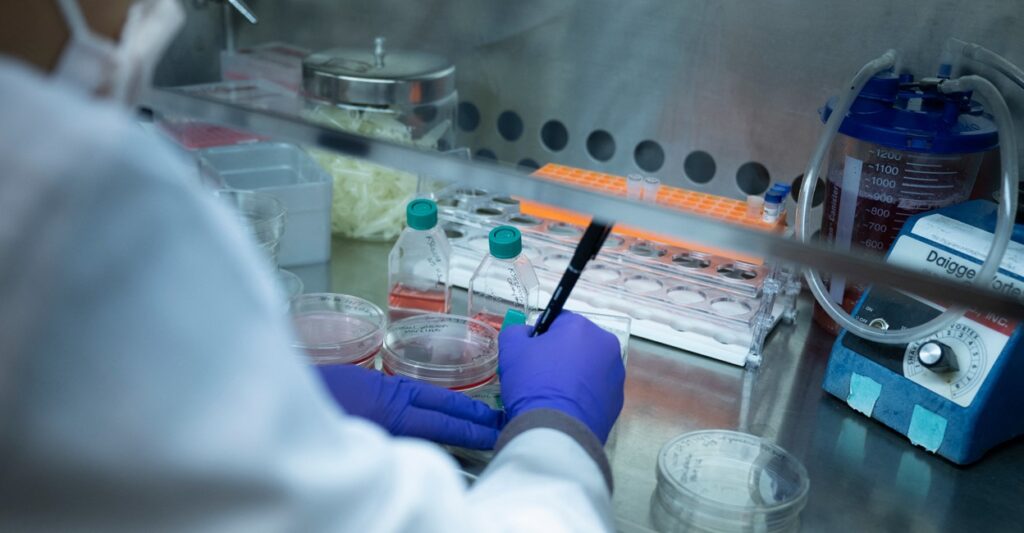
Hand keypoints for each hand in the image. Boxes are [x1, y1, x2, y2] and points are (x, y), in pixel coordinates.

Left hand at [316, 364, 503, 448]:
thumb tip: (410, 457)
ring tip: (474, 413)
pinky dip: (426, 397)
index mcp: (389, 413)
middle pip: (439, 403)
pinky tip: (431, 403)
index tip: (493, 434)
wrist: (270, 390)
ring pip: (423, 394)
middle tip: (497, 420)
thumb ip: (384, 447)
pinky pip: (406, 389)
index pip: (440, 424)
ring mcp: (377, 386)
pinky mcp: (363, 381)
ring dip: (451, 403)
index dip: (469, 430)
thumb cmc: (306, 429)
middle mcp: (389, 396)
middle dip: (469, 413)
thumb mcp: (353, 441)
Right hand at [498, 311, 624, 442]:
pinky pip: (595, 390)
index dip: (540, 336)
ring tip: (552, 394)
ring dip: (572, 374)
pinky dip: (582, 395)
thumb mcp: (511, 349)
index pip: (558, 321)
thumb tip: (525, 334)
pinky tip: (566, 407)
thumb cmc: (533, 384)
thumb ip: (516, 332)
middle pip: (576, 343)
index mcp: (582, 327)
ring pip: (588, 367)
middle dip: (559, 354)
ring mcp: (615, 374)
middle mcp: (606, 346)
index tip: (530, 354)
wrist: (556, 432)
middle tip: (538, 375)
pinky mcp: (617, 400)